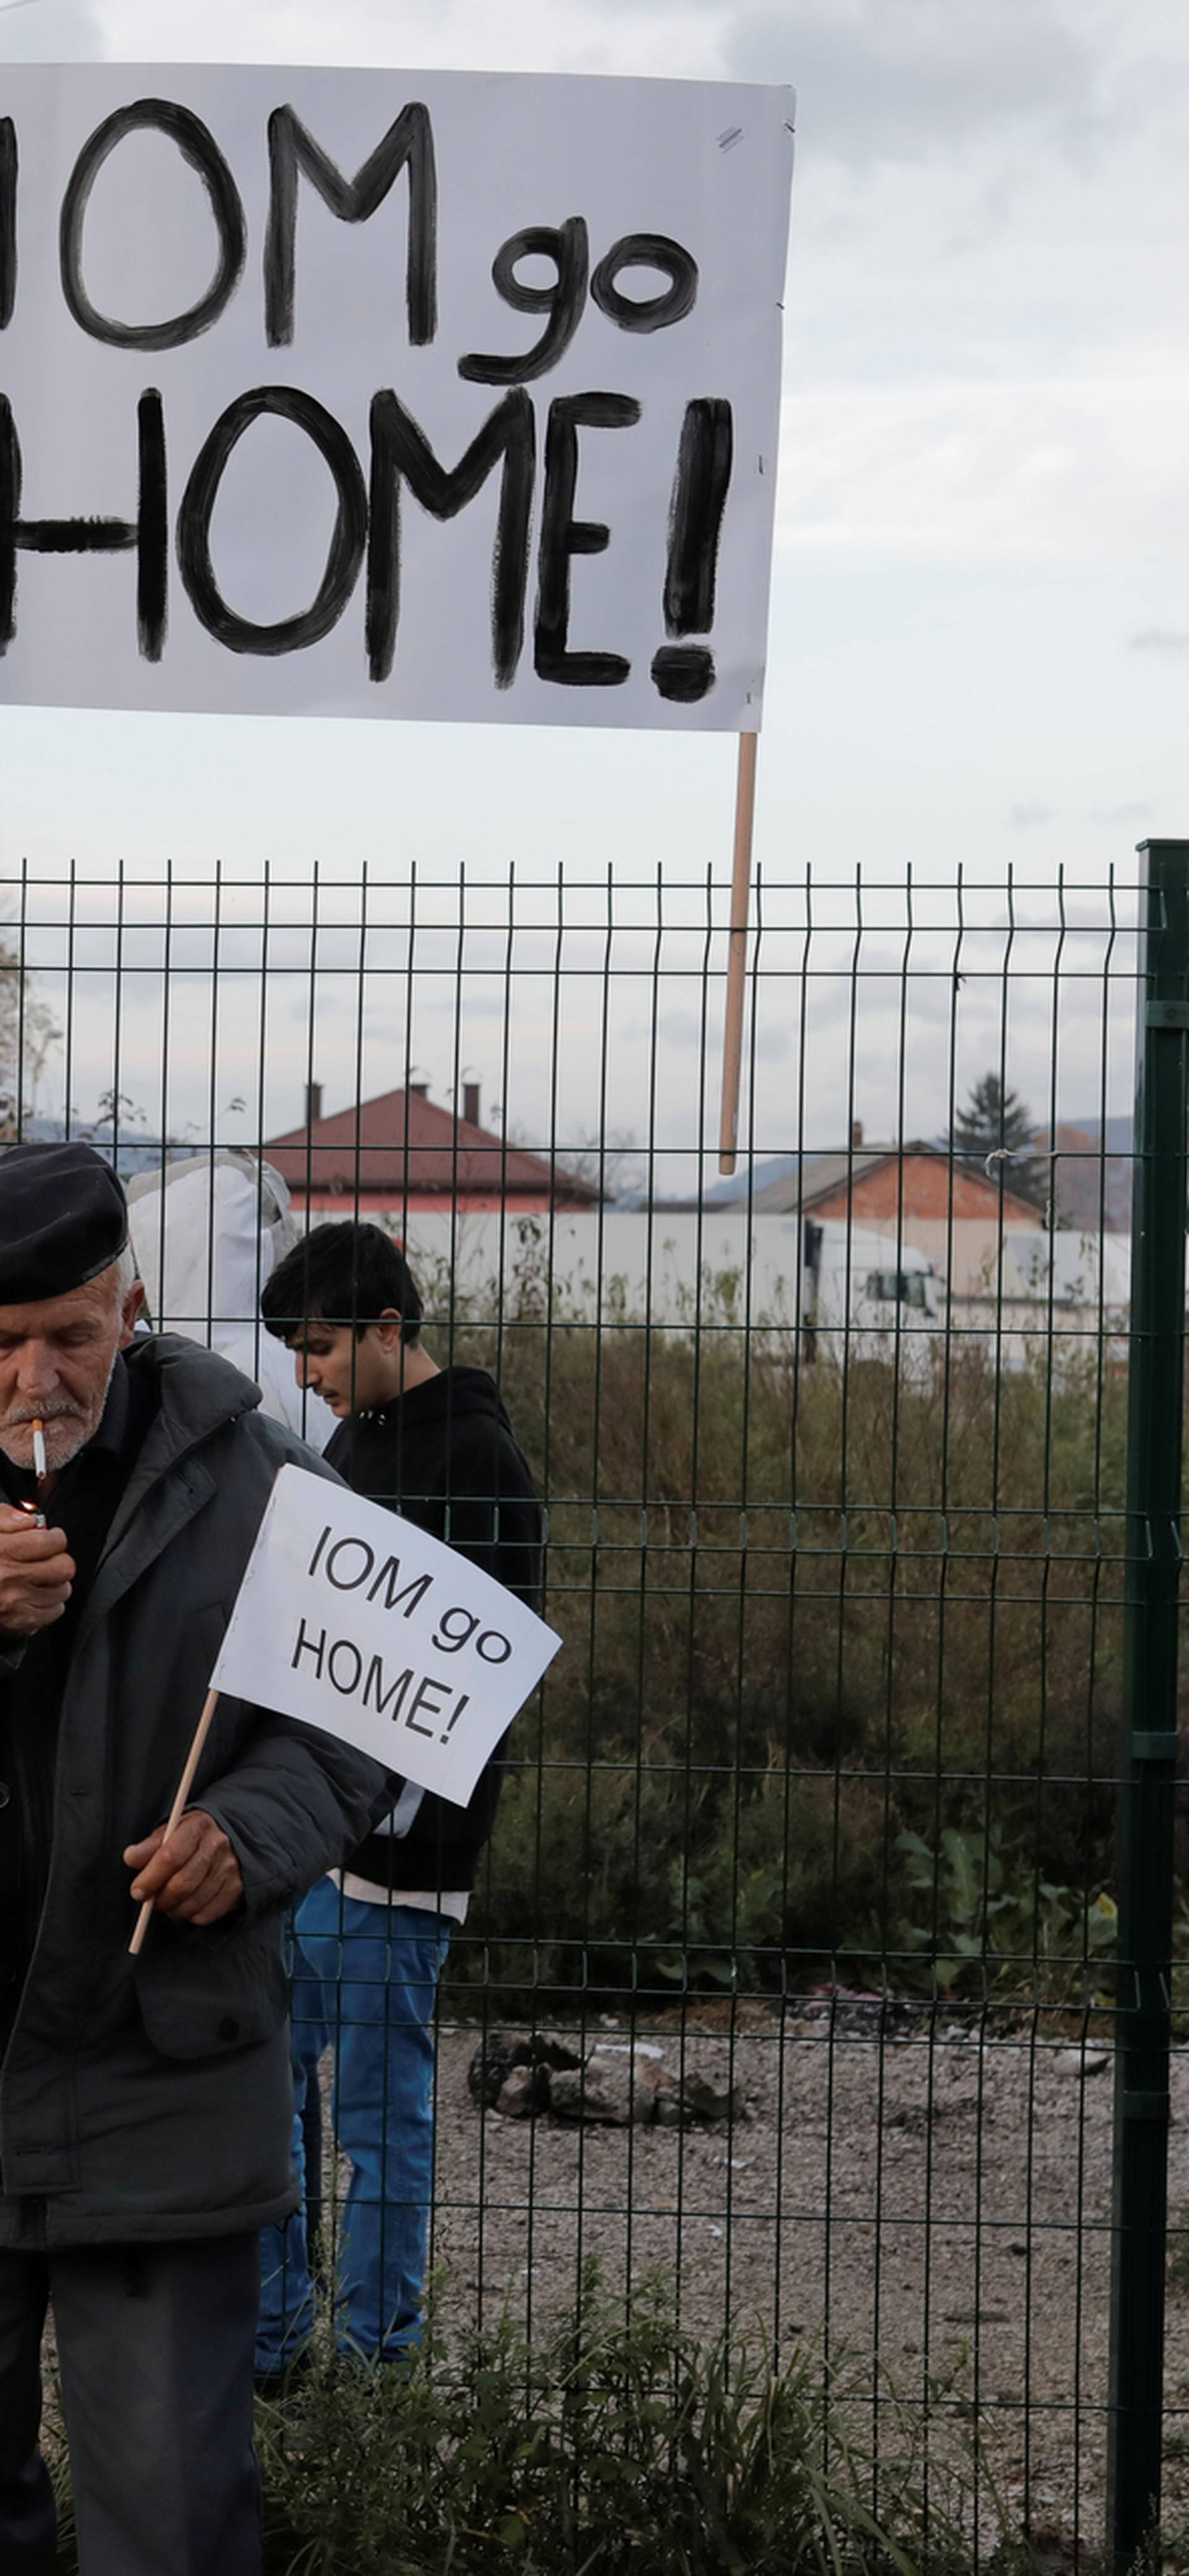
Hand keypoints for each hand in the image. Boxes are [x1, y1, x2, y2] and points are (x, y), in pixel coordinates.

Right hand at [0, 1504, 74, 1634]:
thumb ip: (3, 1517)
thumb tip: (29, 1520)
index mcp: (3, 1551)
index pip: (52, 1541)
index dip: (54, 1537)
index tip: (50, 1537)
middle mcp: (11, 1578)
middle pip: (64, 1567)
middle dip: (58, 1559)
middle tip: (48, 1558)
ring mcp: (15, 1604)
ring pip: (62, 1591)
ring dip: (54, 1583)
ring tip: (38, 1578)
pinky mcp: (17, 1624)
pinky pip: (53, 1613)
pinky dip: (48, 1605)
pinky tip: (32, 1596)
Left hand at [124, 1809, 243, 1925]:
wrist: (231, 1838)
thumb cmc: (193, 1838)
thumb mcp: (171, 1832)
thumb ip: (149, 1846)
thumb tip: (131, 1858)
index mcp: (198, 1827)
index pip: (171, 1856)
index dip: (150, 1878)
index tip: (137, 1891)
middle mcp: (217, 1846)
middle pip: (182, 1883)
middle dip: (160, 1898)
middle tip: (151, 1900)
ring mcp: (229, 1869)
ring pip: (193, 1903)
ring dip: (174, 1909)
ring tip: (169, 1901)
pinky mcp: (236, 1889)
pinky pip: (206, 1915)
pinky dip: (191, 1916)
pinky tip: (187, 1904)